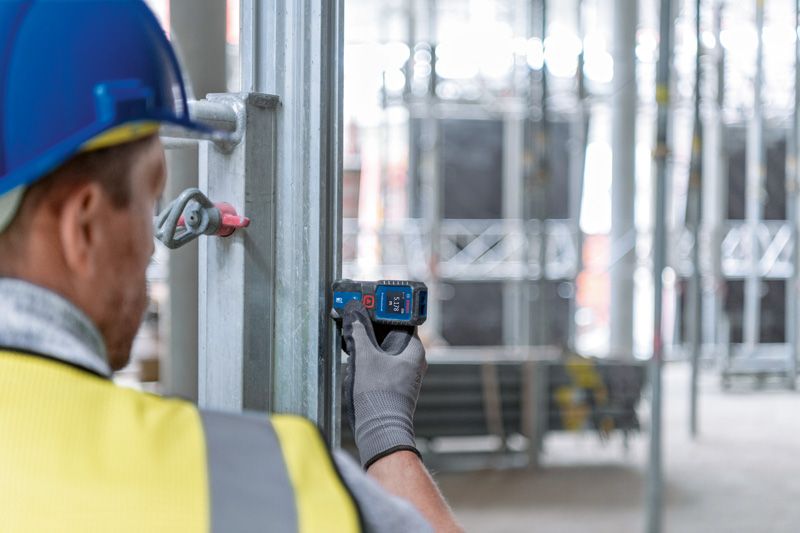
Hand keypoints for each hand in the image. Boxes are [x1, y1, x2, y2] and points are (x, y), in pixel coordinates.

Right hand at [342, 300, 427, 468]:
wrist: (380, 431)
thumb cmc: (378, 396)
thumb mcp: (364, 357)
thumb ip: (358, 330)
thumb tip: (352, 310)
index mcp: (413, 349)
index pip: (399, 318)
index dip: (382, 307)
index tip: (365, 300)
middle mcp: (412, 359)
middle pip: (389, 331)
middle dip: (370, 322)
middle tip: (351, 311)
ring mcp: (402, 373)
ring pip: (383, 347)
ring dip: (366, 338)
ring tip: (347, 328)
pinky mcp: (391, 383)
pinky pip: (380, 360)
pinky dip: (367, 353)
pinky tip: (351, 350)